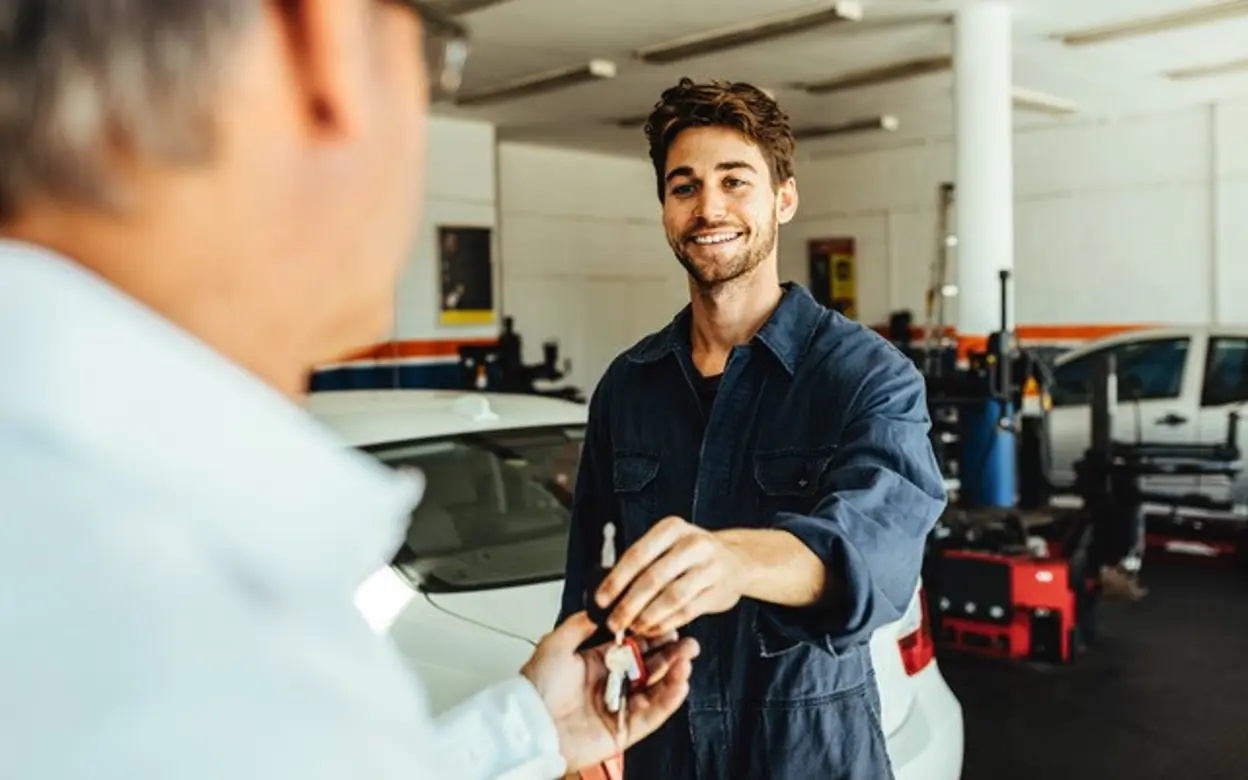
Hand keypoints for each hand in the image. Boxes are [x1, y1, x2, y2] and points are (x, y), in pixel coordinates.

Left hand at [520, 611, 700, 771]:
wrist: (528, 724)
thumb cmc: (535, 689)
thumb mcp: (555, 643)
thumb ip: (580, 624)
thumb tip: (599, 606)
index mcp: (597, 665)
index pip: (634, 648)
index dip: (653, 638)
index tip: (668, 625)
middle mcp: (611, 685)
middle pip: (651, 668)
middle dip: (672, 654)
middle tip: (688, 642)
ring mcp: (620, 708)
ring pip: (656, 690)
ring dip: (675, 674)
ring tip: (687, 658)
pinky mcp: (625, 730)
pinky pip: (654, 714)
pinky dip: (669, 699)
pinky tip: (680, 682)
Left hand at [595, 516, 747, 638]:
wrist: (737, 560)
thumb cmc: (691, 555)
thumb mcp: (667, 545)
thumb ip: (641, 564)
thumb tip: (608, 593)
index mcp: (671, 529)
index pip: (637, 555)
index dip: (616, 580)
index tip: (601, 600)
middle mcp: (692, 544)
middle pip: (653, 578)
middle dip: (629, 605)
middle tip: (614, 623)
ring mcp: (709, 567)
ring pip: (671, 597)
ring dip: (648, 617)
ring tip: (634, 628)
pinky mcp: (718, 590)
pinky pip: (687, 611)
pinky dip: (667, 623)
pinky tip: (653, 629)